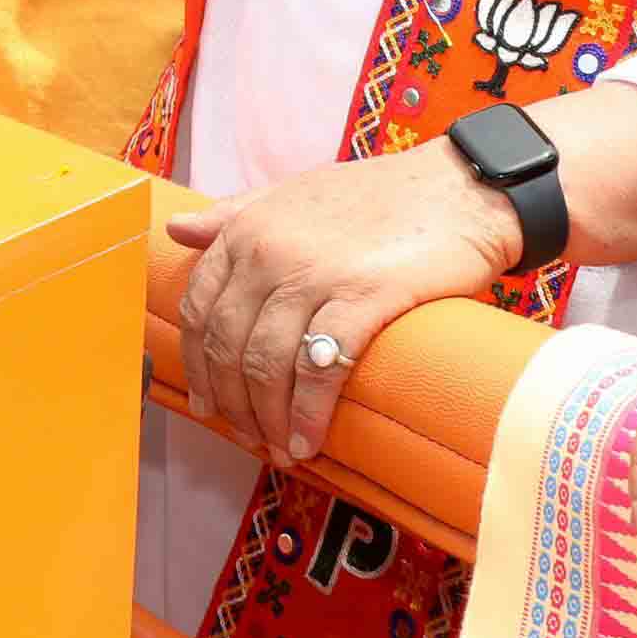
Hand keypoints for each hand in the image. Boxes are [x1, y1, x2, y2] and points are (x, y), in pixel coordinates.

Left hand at [165, 147, 524, 467]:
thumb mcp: (294, 192)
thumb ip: (234, 213)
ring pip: (266, 364)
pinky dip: (307, 413)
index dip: (198, 365)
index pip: (199, 308)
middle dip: (231, 403)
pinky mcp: (363, 298)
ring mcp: (315, 274)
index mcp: (248, 227)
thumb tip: (176, 230)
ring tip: (280, 450)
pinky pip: (319, 369)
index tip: (209, 402)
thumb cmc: (380, 194)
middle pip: (228, 345)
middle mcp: (270, 251)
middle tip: (248, 437)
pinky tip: (309, 439)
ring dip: (268, 419)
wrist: (460, 187)